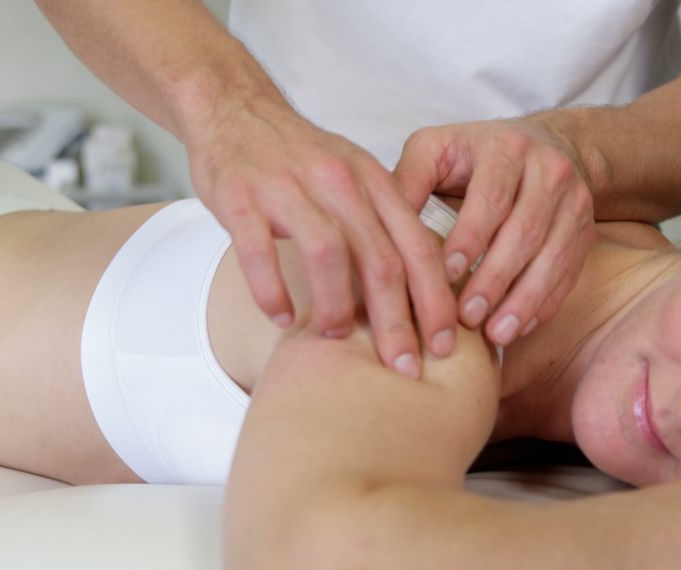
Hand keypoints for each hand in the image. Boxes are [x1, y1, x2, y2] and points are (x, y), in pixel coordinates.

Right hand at [182, 96, 457, 377]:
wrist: (234, 108)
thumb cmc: (301, 160)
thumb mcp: (355, 179)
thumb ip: (384, 227)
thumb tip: (419, 296)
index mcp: (374, 181)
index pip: (418, 247)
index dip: (436, 301)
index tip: (446, 347)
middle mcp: (339, 182)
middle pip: (381, 260)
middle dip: (397, 321)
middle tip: (404, 367)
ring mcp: (289, 187)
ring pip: (328, 253)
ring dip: (335, 304)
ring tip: (335, 336)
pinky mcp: (242, 197)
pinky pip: (260, 251)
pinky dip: (272, 291)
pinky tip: (279, 318)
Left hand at [394, 118, 594, 345]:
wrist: (545, 145)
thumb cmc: (473, 154)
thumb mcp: (434, 150)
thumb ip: (407, 181)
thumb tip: (377, 226)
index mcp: (506, 147)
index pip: (490, 198)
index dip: (469, 239)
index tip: (444, 274)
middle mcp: (549, 170)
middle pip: (524, 232)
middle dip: (494, 279)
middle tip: (466, 317)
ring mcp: (575, 201)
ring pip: (552, 256)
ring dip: (523, 300)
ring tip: (495, 334)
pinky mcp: (585, 230)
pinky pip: (569, 272)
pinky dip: (544, 304)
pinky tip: (518, 328)